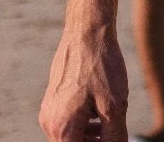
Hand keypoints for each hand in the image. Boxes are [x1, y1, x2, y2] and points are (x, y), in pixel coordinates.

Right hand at [38, 24, 128, 141]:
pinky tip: (100, 113)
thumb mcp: (115, 106)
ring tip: (111, 126)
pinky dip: (83, 123)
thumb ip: (114, 136)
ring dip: (90, 137)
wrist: (87, 33)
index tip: (113, 138)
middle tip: (115, 135)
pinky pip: (67, 121)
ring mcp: (48, 110)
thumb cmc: (101, 67)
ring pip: (70, 136)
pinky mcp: (52, 99)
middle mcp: (49, 122)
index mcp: (62, 128)